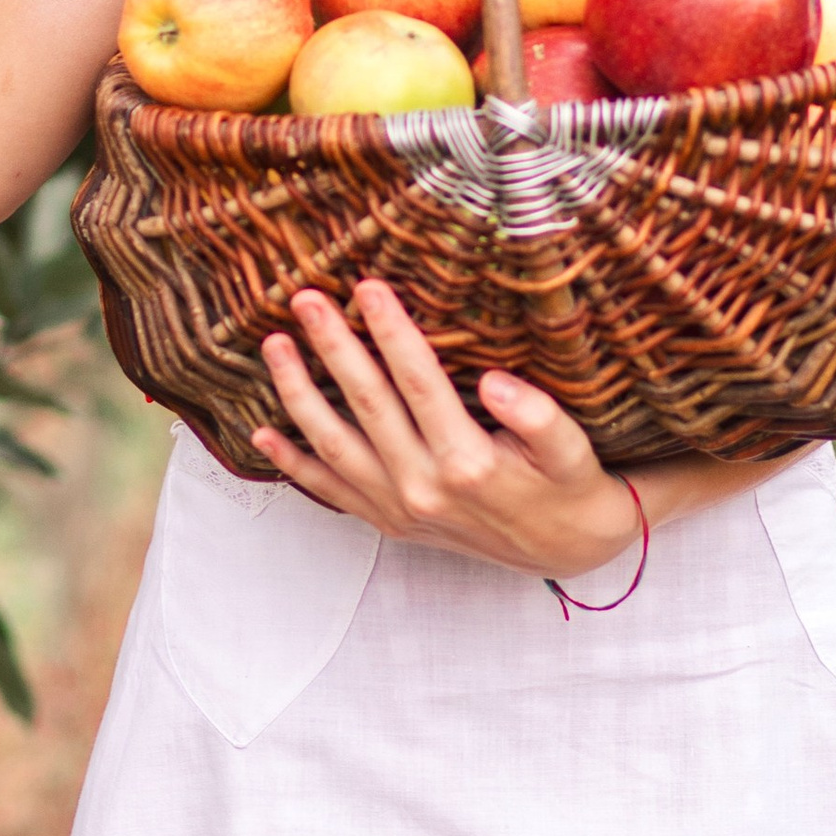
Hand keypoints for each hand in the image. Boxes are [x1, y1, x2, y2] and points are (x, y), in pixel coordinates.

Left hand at [254, 278, 641, 577]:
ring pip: (335, 445)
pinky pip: (331, 492)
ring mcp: (400, 509)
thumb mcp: (572, 450)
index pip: (418, 382)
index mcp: (468, 463)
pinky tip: (262, 435)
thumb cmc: (569, 486)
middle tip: (305, 298)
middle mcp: (424, 488)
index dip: (391, 331)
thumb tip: (495, 382)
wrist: (567, 548)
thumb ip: (539, 417)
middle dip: (333, 346)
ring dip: (299, 394)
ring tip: (274, 346)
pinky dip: (294, 465)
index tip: (367, 286)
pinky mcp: (390, 523)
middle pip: (366, 404)